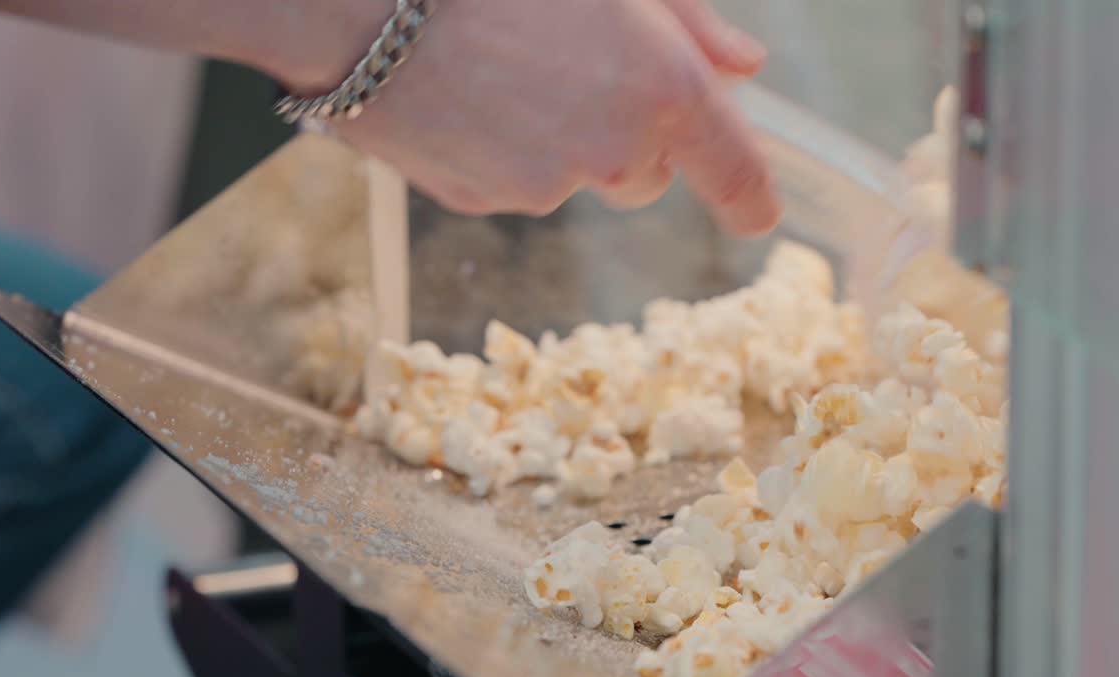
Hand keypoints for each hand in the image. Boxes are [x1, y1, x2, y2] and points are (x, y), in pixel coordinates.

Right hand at [307, 0, 782, 236]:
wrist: (358, 0)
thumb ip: (694, 22)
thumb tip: (746, 67)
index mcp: (663, 87)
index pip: (735, 169)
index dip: (752, 195)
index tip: (760, 213)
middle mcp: (614, 151)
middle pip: (644, 175)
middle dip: (629, 139)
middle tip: (578, 69)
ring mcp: (544, 186)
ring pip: (573, 178)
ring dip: (559, 139)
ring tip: (502, 66)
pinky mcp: (480, 201)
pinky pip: (511, 183)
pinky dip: (503, 149)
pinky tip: (466, 91)